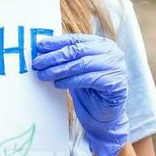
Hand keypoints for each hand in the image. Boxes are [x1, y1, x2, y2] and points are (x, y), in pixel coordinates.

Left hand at [33, 33, 129, 155]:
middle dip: (55, 57)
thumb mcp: (77, 70)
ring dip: (59, 69)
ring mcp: (116, 67)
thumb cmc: (89, 90)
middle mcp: (112, 53)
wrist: (103, 116)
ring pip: (81, 64)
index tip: (40, 46)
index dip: (57, 42)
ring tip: (44, 74)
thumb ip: (67, 58)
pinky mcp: (115, 83)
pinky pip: (88, 79)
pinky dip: (70, 81)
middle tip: (38, 63)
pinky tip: (58, 84)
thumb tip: (42, 51)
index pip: (76, 39)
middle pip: (78, 51)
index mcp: (103, 44)